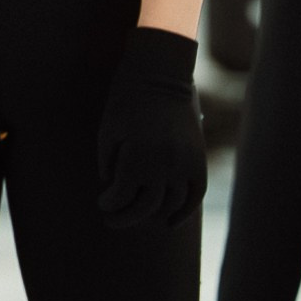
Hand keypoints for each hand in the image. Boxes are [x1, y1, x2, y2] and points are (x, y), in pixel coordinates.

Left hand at [97, 26, 207, 228]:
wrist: (160, 78)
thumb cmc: (125, 104)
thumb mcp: (107, 133)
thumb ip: (108, 166)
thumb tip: (113, 191)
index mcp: (136, 158)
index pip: (122, 198)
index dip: (109, 205)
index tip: (102, 205)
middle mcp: (164, 165)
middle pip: (146, 207)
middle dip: (126, 217)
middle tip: (111, 221)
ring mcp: (184, 164)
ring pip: (172, 205)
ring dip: (153, 216)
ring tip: (137, 216)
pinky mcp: (198, 161)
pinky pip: (195, 195)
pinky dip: (184, 212)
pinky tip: (170, 222)